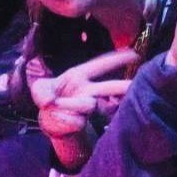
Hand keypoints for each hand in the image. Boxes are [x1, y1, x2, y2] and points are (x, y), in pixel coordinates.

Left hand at [30, 50, 137, 169]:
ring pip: (89, 104)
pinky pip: (77, 120)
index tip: (134, 55)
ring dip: (72, 105)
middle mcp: (88, 90)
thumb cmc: (46, 95)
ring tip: (56, 105)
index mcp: (79, 75)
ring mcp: (86, 105)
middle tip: (136, 85)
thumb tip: (51, 101)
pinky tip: (58, 116)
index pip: (100, 65)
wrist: (45, 117)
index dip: (116, 59)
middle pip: (111, 87)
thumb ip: (43, 91)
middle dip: (124, 86)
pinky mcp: (82, 121)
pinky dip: (64, 119)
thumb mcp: (39, 88)